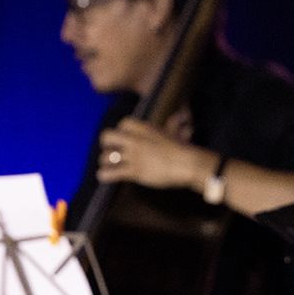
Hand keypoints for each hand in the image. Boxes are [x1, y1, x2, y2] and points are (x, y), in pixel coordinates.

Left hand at [96, 117, 220, 191]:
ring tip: (109, 167)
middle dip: (106, 145)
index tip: (124, 139)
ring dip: (105, 163)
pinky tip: (106, 177)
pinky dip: (105, 175)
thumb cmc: (184, 148)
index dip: (121, 132)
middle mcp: (135, 139)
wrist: (188, 163)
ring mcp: (133, 155)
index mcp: (143, 128)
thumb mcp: (175, 132)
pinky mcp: (134, 171)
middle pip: (107, 136)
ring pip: (105, 156)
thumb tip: (181, 117)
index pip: (122, 123)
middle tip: (112, 152)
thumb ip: (172, 124)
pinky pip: (110, 173)